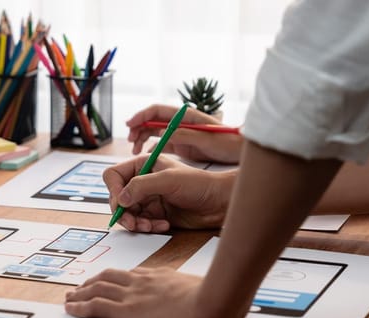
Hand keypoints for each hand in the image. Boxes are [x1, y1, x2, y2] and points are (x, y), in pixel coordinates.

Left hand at [65, 268, 236, 317]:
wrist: (212, 304)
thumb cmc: (214, 299)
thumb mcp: (201, 287)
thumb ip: (188, 289)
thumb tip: (194, 295)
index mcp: (159, 276)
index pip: (130, 273)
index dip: (114, 277)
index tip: (107, 280)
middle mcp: (141, 282)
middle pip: (108, 276)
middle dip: (92, 281)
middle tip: (81, 286)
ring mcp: (132, 295)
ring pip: (96, 288)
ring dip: (80, 292)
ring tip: (70, 296)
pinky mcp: (126, 312)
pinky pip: (95, 306)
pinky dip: (79, 306)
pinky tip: (70, 308)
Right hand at [104, 155, 231, 231]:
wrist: (218, 203)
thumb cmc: (199, 184)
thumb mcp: (168, 180)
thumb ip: (141, 186)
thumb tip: (120, 199)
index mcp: (142, 165)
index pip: (113, 175)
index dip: (113, 189)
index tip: (122, 202)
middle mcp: (142, 181)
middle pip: (117, 198)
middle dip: (124, 212)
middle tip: (133, 222)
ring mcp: (148, 198)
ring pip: (127, 213)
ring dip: (135, 222)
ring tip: (149, 226)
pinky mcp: (154, 214)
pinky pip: (140, 223)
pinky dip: (148, 227)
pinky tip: (163, 225)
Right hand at [127, 104, 242, 163]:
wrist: (239, 152)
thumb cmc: (227, 142)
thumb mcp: (205, 138)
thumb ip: (184, 134)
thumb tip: (161, 132)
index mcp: (184, 116)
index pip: (156, 111)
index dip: (141, 116)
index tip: (129, 124)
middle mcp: (179, 123)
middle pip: (151, 121)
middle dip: (137, 128)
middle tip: (130, 141)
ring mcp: (179, 134)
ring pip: (153, 132)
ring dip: (141, 139)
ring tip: (134, 150)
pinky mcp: (180, 145)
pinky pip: (160, 144)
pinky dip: (150, 149)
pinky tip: (146, 156)